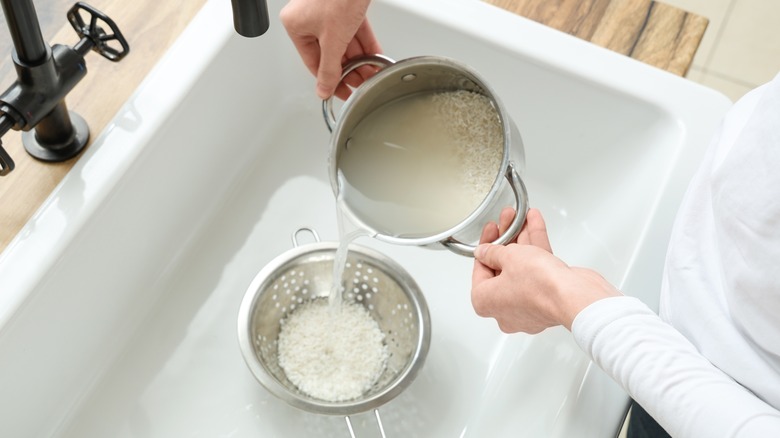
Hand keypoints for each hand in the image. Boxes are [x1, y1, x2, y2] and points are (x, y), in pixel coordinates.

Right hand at [280, 0, 381, 99]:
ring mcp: (328, 12)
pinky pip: (354, 30)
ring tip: (370, 72)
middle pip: (331, 53)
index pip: (313, 62)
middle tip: (360, 83)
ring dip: (360, 59)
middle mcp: (310, 19)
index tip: (340, 92)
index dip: (330, 80)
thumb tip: (323, 89)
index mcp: (296, 26)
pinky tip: (375, 56)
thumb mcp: (332, 40)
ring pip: (344, 42)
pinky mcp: (345, 7)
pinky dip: (365, 44)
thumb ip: (329, 68)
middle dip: (349, 70)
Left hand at [471, 208, 620, 332]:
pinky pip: (536, 270)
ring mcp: (526, 305)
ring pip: (520, 267)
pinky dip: (535, 248)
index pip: (480, 269)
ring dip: (522, 240)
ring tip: (522, 218)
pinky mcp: (546, 299)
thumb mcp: (508, 257)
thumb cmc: (539, 286)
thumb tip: (484, 252)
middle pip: (501, 267)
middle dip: (506, 239)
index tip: (491, 231)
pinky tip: (535, 225)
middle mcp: (504, 308)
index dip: (486, 245)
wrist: (573, 296)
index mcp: (485, 302)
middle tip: (506, 221)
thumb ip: (493, 252)